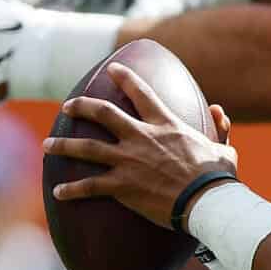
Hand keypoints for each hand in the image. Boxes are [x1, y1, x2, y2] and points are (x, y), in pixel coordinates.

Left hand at [44, 61, 238, 228]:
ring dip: (63, 145)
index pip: (141, 93)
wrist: (206, 201)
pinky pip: (89, 185)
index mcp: (164, 125)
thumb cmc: (217, 177)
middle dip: (81, 106)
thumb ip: (219, 128)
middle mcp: (140, 137)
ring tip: (47, 144)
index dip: (124, 78)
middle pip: (102, 113)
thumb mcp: (223, 149)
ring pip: (86, 147)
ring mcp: (127, 161)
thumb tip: (218, 111)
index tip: (111, 69)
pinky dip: (72, 189)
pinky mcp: (121, 186)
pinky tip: (57, 192)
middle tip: (68, 105)